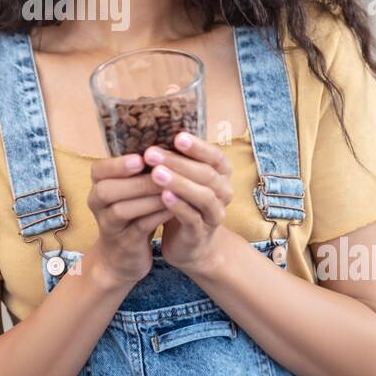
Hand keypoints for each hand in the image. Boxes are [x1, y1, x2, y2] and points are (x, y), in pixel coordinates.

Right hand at [86, 152, 175, 288]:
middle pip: (107, 190)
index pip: (99, 170)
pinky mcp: (124, 242)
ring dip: (149, 198)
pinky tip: (174, 207)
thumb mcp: (130, 188)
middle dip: (137, 181)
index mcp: (98, 184)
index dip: (118, 164)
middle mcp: (97, 203)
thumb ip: (141, 168)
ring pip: (123, 210)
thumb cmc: (133, 211)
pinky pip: (139, 227)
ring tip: (172, 189)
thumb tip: (166, 136)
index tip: (140, 158)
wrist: (122, 256)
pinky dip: (157, 216)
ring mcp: (108, 225)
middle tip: (162, 173)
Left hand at [145, 132, 233, 277]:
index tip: (177, 136)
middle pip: (207, 174)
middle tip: (152, 153)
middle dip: (179, 162)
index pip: (215, 157)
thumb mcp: (184, 178)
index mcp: (221, 175)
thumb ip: (177, 159)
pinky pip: (192, 218)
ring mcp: (214, 215)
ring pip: (203, 196)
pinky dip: (178, 206)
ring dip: (179, 183)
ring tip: (156, 173)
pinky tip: (163, 196)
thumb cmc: (184, 203)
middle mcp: (223, 193)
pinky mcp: (201, 234)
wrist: (191, 245)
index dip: (198, 147)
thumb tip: (151, 130)